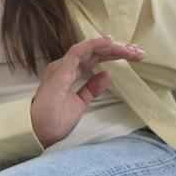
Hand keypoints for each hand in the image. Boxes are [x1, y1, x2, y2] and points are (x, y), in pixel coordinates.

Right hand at [30, 34, 144, 147]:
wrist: (37, 132)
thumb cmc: (53, 121)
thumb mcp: (79, 103)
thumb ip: (91, 89)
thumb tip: (108, 75)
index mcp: (68, 73)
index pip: (94, 58)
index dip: (112, 54)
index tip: (132, 55)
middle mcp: (65, 66)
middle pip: (94, 52)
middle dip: (117, 50)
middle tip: (137, 52)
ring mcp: (62, 67)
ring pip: (89, 49)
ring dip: (110, 47)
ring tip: (129, 49)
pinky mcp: (61, 70)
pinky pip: (78, 52)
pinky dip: (94, 45)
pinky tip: (109, 42)